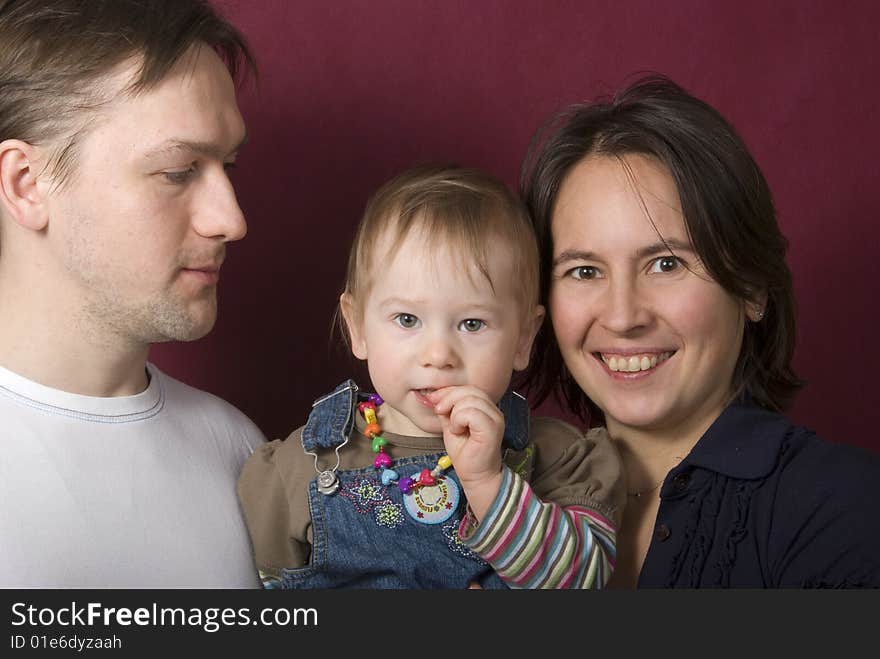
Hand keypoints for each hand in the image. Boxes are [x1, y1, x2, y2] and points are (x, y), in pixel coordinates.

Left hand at [427, 386, 504, 520]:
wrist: (475, 475)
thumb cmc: (465, 452)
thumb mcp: (450, 424)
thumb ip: (446, 409)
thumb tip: (433, 395)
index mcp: (485, 407)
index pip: (467, 387)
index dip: (448, 390)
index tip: (433, 400)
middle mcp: (493, 410)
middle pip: (469, 390)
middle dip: (448, 398)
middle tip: (439, 412)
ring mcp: (495, 418)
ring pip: (470, 400)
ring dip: (454, 413)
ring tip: (454, 428)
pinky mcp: (492, 428)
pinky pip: (471, 413)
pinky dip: (459, 420)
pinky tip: (458, 431)